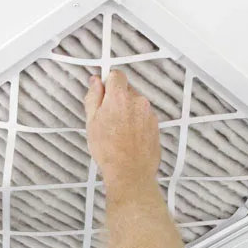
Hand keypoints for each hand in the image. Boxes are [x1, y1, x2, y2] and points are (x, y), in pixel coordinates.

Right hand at [85, 69, 160, 190]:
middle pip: (126, 90)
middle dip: (116, 99)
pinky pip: (143, 116)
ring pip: (135, 104)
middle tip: (106, 118)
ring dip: (126, 112)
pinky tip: (127, 137)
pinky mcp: (155, 125)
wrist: (130, 172)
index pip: (116, 75)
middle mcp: (137, 100)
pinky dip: (136, 123)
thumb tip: (95, 82)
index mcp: (119, 96)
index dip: (107, 83)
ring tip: (117, 131)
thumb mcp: (91, 121)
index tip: (102, 93)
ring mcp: (149, 113)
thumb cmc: (108, 150)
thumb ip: (93, 97)